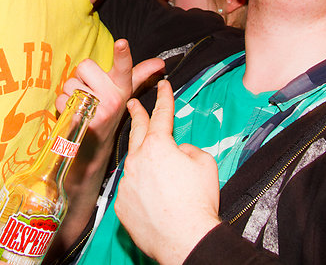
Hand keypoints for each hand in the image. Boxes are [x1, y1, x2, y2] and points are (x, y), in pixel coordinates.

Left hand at [56, 39, 162, 143]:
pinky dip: (63, 105)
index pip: (124, 67)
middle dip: (82, 76)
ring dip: (72, 92)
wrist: (95, 144)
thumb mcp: (126, 92)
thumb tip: (160, 63)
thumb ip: (140, 74)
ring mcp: (98, 110)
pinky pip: (62, 99)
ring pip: (71, 83)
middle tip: (89, 90)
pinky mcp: (82, 120)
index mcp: (123, 87)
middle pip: (85, 66)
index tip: (122, 43)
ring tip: (83, 104)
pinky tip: (75, 113)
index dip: (122, 55)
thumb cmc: (109, 111)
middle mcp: (113, 99)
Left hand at [114, 81, 220, 264]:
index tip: (162, 86)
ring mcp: (126, 182)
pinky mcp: (121, 204)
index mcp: (158, 145)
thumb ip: (188, 150)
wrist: (184, 238)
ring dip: (142, 160)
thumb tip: (177, 152)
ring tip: (153, 166)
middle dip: (137, 114)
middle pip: (137, 131)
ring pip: (134, 164)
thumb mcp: (204, 164)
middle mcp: (137, 160)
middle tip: (133, 102)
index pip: (161, 115)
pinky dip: (139, 189)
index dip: (164, 98)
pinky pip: (130, 189)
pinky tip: (152, 198)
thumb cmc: (198, 201)